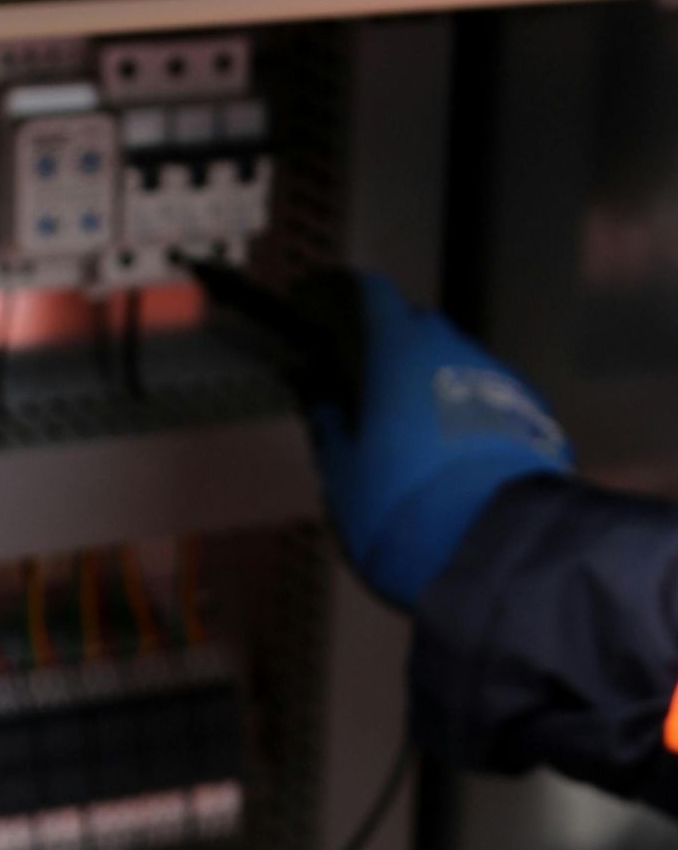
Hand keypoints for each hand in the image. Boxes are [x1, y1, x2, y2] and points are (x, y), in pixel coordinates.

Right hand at [311, 273, 571, 608]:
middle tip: (362, 387)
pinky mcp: (533, 415)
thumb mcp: (342, 474)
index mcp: (397, 352)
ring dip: (428, 381)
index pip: (367, 294)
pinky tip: (452, 455)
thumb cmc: (396, 510)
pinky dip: (462, 411)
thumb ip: (327, 421)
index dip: (339, 297)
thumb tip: (315, 387)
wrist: (495, 554)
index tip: (316, 314)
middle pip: (415, 326)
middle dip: (386, 345)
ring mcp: (500, 380)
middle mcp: (452, 349)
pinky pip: (486, 398)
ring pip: (454, 363)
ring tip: (409, 431)